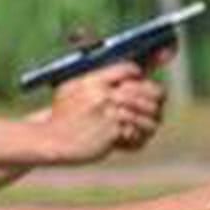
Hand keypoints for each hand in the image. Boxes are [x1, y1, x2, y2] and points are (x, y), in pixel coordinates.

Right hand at [44, 62, 167, 161]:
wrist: (50, 140)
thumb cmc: (62, 117)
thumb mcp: (72, 89)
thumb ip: (95, 80)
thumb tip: (126, 74)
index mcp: (93, 80)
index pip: (127, 69)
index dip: (139, 75)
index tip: (143, 81)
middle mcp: (102, 94)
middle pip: (143, 90)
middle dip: (155, 97)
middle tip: (159, 104)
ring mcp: (108, 114)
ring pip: (143, 113)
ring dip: (151, 120)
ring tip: (152, 124)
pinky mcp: (111, 133)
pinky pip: (135, 132)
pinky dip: (139, 136)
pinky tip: (138, 139)